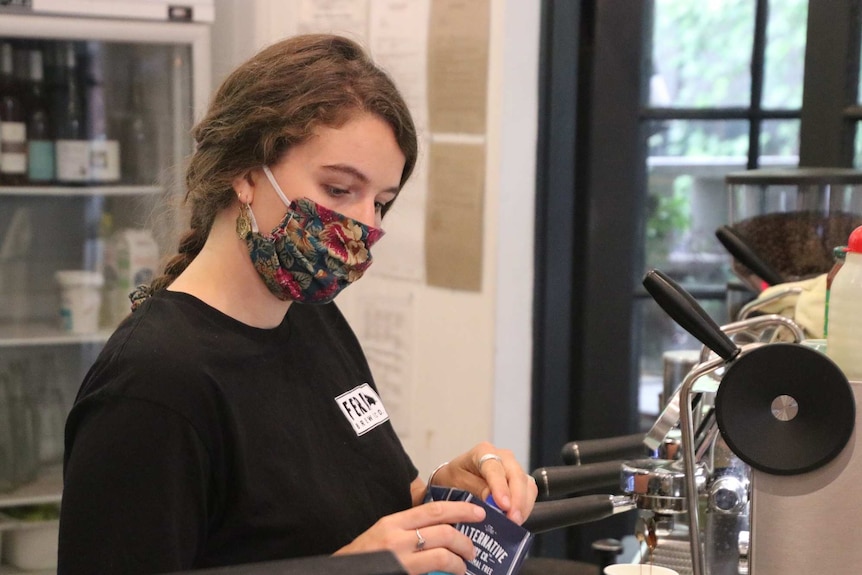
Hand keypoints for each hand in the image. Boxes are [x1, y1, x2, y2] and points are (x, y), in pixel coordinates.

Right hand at [333, 500, 484, 574]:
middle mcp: (397, 538)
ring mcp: (400, 559)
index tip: (478, 512)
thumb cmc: (362, 558)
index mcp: (393, 522)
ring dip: (459, 562)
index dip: (460, 509)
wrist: (339, 574)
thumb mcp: (382, 535)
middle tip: (472, 550)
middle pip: (443, 532)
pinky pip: (433, 574)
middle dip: (465, 541)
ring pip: (443, 556)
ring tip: (463, 567)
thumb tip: (437, 528)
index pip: (434, 510)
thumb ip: (406, 529)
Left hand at [430, 442, 537, 524]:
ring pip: (526, 484)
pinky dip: (525, 507)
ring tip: (515, 522)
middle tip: (513, 519)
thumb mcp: (458, 482)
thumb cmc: (454, 478)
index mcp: (483, 451)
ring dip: (523, 505)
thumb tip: (494, 502)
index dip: (500, 487)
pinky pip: (529, 492)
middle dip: (517, 499)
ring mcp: (513, 468)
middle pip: (516, 475)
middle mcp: (502, 456)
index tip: (503, 505)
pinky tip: (517, 519)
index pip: (495, 468)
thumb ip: (475, 489)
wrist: (455, 478)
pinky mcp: (519, 481)